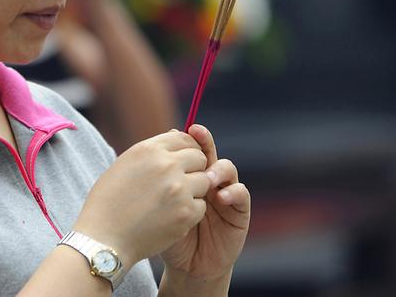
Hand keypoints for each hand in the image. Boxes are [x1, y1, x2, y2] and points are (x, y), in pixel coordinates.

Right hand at [72, 130, 211, 264]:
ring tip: (174, 201)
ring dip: (194, 190)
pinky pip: (201, 206)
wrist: (103, 237)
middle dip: (194, 169)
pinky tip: (172, 217)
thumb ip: (152, 153)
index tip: (185, 160)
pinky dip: (190, 212)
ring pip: (204, 182)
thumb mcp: (124, 165)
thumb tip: (175, 139)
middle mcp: (166, 165)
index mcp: (149, 149)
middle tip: (182, 183)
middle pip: (199, 158)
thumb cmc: (108, 201)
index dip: (188, 149)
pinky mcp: (185, 213)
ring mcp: (178, 189)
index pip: (184, 138)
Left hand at [160, 125, 250, 279]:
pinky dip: (232, 191)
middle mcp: (208, 180)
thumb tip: (154, 147)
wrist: (186, 267)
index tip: (186, 128)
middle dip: (205, 143)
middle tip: (198, 138)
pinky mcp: (239, 211)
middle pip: (210, 152)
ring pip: (227, 168)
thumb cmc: (167, 234)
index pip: (192, 148)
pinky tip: (220, 197)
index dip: (191, 137)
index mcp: (187, 175)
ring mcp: (224, 193)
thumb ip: (159, 179)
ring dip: (218, 169)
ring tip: (207, 178)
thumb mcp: (158, 204)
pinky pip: (241, 194)